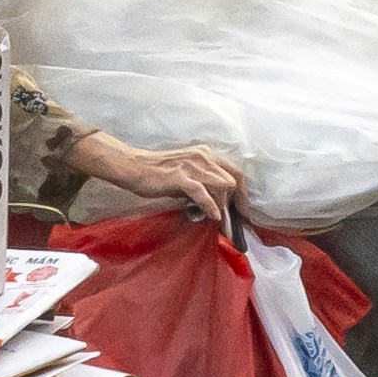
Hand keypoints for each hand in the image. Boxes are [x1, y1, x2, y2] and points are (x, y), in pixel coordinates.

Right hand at [69, 134, 243, 220]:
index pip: (236, 172)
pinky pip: (203, 192)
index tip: (243, 211)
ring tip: (221, 221)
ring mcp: (193, 165)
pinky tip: (213, 216)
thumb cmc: (159, 173)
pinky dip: (211, 206)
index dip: (243, 193)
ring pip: (222, 186)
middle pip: (233, 180)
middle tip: (234, 222)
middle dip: (236, 203)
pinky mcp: (181, 176)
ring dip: (224, 206)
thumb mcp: (187, 174)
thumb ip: (203, 183)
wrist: (134, 167)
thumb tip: (217, 203)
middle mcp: (204, 156)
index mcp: (207, 154)